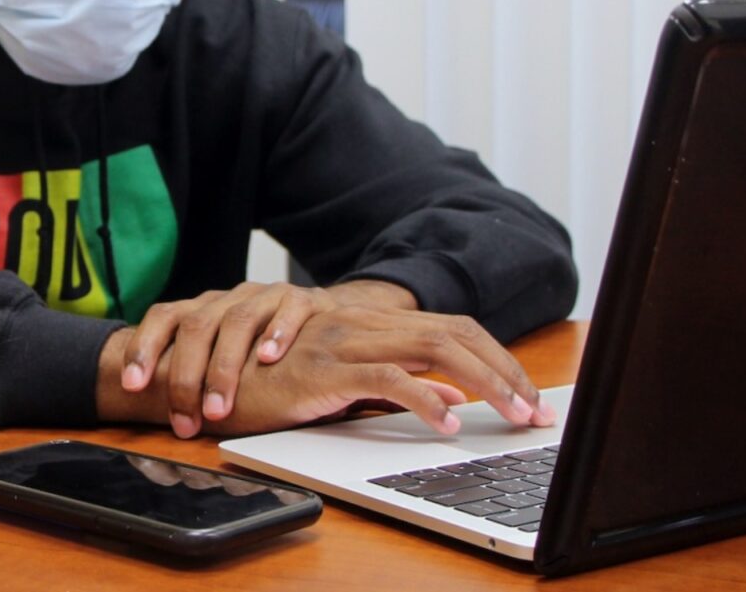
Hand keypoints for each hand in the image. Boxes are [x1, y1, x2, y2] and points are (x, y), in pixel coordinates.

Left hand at [119, 282, 340, 436]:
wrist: (326, 321)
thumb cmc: (266, 348)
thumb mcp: (226, 356)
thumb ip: (196, 373)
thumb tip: (152, 412)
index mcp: (204, 309)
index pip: (164, 316)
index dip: (143, 348)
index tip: (132, 386)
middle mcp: (231, 299)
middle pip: (197, 326)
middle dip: (185, 377)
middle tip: (184, 422)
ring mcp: (266, 296)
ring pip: (237, 320)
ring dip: (224, 367)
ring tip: (218, 408)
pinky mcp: (303, 300)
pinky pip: (289, 309)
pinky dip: (277, 332)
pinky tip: (268, 358)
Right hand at [203, 305, 556, 436]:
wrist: (207, 372)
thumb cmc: (271, 380)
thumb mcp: (346, 382)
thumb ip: (396, 383)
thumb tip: (451, 398)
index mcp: (374, 324)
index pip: (454, 330)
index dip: (497, 360)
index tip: (527, 396)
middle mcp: (367, 323)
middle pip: (457, 334)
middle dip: (506, 371)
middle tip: (538, 412)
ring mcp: (349, 340)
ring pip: (436, 349)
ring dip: (485, 383)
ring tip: (514, 416)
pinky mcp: (326, 367)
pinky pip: (387, 377)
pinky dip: (423, 397)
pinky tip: (445, 421)